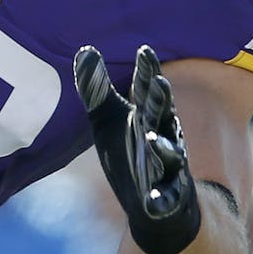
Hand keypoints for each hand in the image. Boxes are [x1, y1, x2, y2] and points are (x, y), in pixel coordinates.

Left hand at [72, 44, 200, 253]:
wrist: (151, 205)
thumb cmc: (130, 152)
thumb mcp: (107, 119)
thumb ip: (97, 87)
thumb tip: (85, 49)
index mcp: (149, 116)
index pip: (149, 90)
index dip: (147, 71)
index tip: (144, 49)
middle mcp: (162, 137)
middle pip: (162, 116)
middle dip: (160, 101)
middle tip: (159, 83)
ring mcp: (167, 168)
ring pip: (167, 154)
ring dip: (161, 146)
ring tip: (151, 138)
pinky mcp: (166, 197)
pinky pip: (164, 198)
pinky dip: (160, 199)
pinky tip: (153, 202)